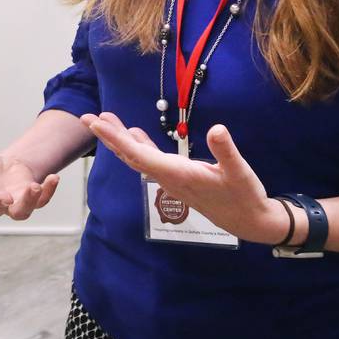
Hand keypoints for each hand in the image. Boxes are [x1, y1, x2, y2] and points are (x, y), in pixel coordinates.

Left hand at [80, 112, 287, 244]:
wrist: (249, 221)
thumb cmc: (244, 196)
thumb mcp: (240, 172)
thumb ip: (226, 151)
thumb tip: (217, 129)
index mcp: (178, 175)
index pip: (139, 155)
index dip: (117, 139)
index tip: (96, 124)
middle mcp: (169, 178)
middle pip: (131, 156)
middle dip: (109, 137)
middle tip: (88, 118)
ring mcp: (172, 180)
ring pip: (139, 158)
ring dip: (121, 140)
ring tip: (105, 120)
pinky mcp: (179, 179)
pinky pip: (151, 161)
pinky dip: (139, 146)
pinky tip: (136, 134)